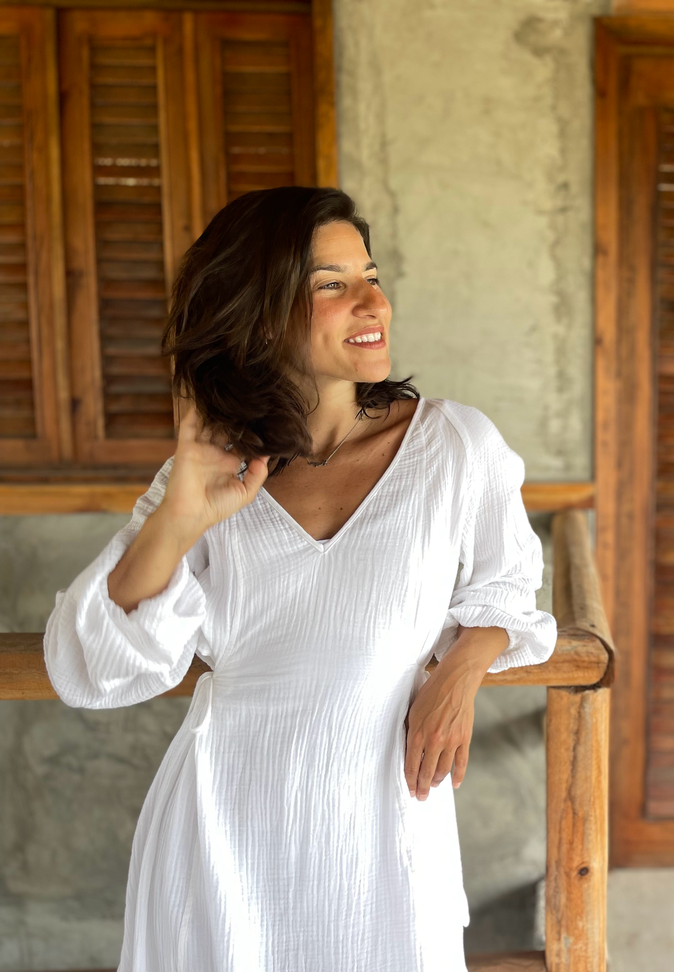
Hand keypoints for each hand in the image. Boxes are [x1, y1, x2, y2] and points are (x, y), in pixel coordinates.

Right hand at [158, 400, 270, 535]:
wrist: (190, 514)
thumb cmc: (217, 507)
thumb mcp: (245, 493)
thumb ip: (257, 474)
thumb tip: (267, 454)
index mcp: (230, 463)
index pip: (243, 442)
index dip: (252, 432)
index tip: (264, 420)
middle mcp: (216, 453)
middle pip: (227, 430)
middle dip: (237, 418)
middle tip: (249, 403)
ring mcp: (201, 448)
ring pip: (210, 424)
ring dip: (217, 412)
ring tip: (230, 396)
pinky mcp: (187, 446)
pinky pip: (190, 425)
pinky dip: (194, 412)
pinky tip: (203, 399)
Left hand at [403, 625, 508, 799]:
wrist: (455, 681)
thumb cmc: (431, 692)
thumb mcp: (413, 711)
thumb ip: (411, 732)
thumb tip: (409, 750)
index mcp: (418, 734)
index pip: (412, 765)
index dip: (411, 781)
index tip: (411, 791)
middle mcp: (434, 741)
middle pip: (427, 772)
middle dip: (423, 787)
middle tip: (421, 797)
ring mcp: (451, 741)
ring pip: (443, 770)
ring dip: (437, 782)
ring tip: (433, 787)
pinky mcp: (464, 738)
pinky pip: (461, 763)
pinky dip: (458, 775)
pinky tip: (454, 784)